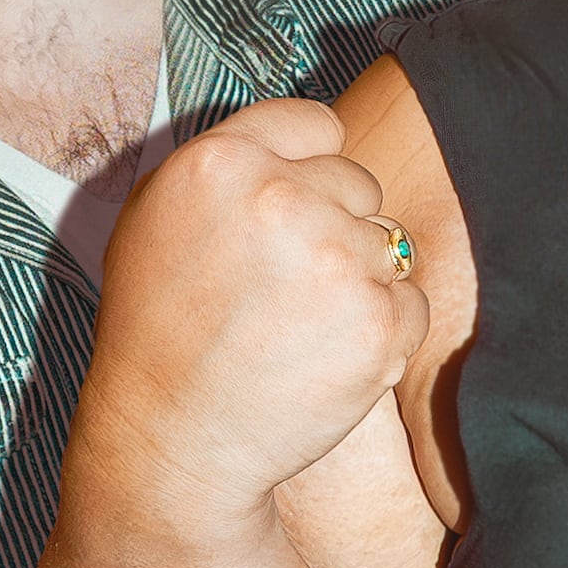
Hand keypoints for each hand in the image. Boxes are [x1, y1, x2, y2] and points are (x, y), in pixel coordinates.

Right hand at [87, 98, 426, 509]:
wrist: (170, 443)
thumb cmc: (157, 334)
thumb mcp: (156, 221)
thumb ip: (227, 166)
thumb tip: (301, 144)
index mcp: (220, 162)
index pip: (317, 124)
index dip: (309, 169)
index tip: (289, 211)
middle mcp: (281, 199)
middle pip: (359, 183)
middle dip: (334, 227)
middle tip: (282, 287)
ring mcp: (337, 259)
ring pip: (388, 243)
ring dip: (358, 281)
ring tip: (297, 327)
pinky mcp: (378, 321)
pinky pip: (411, 302)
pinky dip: (381, 331)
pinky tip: (325, 358)